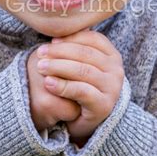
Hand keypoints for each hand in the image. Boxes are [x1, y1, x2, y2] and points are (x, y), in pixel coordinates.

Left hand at [36, 28, 123, 146]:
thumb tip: (57, 32)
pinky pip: (82, 91)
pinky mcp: (104, 105)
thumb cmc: (81, 88)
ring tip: (40, 67)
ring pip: (83, 70)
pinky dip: (63, 86)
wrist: (87, 122)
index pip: (92, 39)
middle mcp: (116, 70)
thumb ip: (74, 48)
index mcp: (112, 55)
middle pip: (85, 54)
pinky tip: (48, 83)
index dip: (70, 38)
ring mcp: (112, 88)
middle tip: (40, 53)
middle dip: (60, 52)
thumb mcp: (80, 65)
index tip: (51, 41)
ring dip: (58, 67)